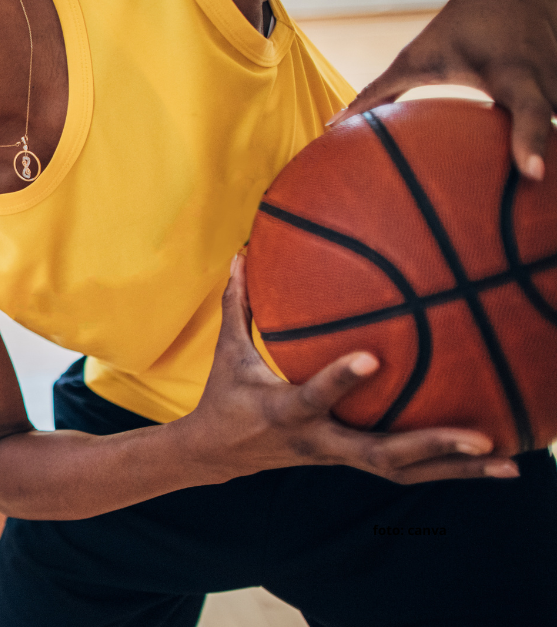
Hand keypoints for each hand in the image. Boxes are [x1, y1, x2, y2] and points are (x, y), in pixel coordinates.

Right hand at [179, 254, 518, 484]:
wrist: (217, 455)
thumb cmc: (226, 396)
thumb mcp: (227, 353)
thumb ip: (238, 305)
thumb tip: (240, 254)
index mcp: (284, 411)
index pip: (314, 397)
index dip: (341, 380)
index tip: (374, 359)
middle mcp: (318, 441)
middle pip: (380, 453)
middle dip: (432, 446)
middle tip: (481, 439)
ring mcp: (337, 457)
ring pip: (402, 471)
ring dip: (456, 470)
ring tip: (508, 464)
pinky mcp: (350, 462)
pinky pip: (404, 471)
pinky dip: (448, 469)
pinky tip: (490, 463)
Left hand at [329, 0, 556, 180]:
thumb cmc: (454, 25)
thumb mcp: (416, 58)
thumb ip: (377, 94)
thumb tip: (331, 124)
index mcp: (511, 74)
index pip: (529, 113)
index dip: (532, 143)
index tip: (532, 175)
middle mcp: (550, 76)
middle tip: (541, 191)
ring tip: (549, 193)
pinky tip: (552, 160)